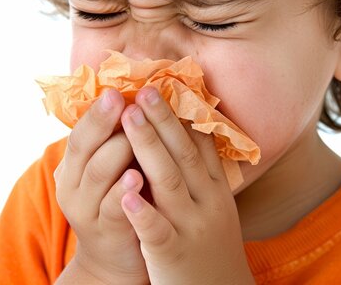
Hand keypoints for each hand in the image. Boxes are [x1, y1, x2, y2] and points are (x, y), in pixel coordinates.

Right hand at [54, 89, 148, 283]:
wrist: (117, 255)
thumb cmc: (121, 199)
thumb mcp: (115, 167)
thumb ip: (123, 138)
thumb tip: (145, 97)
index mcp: (75, 164)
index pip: (82, 131)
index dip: (98, 111)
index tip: (117, 90)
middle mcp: (73, 184)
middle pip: (85, 147)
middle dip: (104, 122)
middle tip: (123, 101)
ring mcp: (87, 209)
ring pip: (98, 174)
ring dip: (116, 151)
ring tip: (133, 134)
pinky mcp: (107, 231)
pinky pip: (113, 209)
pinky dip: (124, 192)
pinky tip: (137, 177)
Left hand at [119, 87, 254, 284]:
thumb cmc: (212, 246)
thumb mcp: (217, 207)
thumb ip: (204, 176)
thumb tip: (192, 137)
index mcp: (216, 190)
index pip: (201, 146)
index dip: (183, 116)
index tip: (169, 87)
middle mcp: (208, 203)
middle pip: (182, 154)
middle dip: (162, 121)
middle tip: (144, 90)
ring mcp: (192, 227)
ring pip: (168, 181)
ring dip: (148, 147)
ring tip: (130, 118)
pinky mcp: (174, 253)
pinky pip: (156, 229)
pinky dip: (141, 210)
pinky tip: (124, 192)